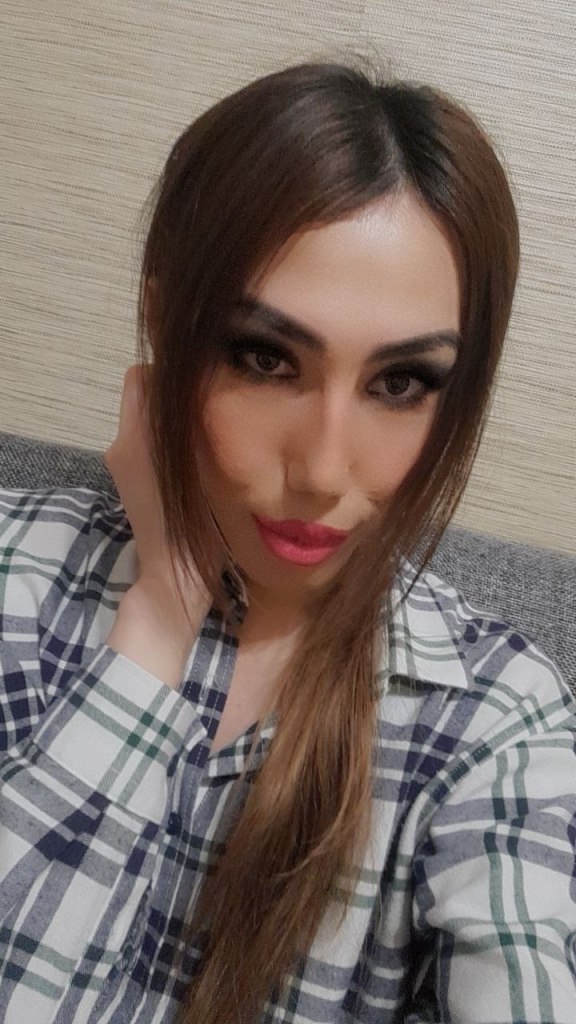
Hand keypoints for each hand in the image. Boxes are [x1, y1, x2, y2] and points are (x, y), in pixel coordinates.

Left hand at [105, 366, 210, 683]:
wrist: (173, 584)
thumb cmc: (193, 532)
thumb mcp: (202, 473)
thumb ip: (197, 428)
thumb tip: (205, 386)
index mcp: (137, 438)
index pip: (143, 377)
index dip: (173, 374)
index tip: (207, 381)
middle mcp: (122, 444)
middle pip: (148, 396)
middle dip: (178, 395)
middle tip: (219, 402)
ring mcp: (124, 463)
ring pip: (151, 420)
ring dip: (178, 419)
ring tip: (216, 428)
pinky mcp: (132, 479)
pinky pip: (151, 442)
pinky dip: (171, 441)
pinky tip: (203, 456)